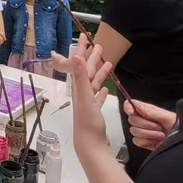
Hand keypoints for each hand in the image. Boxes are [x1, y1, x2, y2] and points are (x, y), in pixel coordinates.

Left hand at [66, 34, 111, 156]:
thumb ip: (80, 76)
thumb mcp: (85, 96)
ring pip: (93, 84)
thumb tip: (74, 56)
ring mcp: (88, 104)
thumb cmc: (88, 122)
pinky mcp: (95, 114)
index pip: (80, 64)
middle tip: (98, 45)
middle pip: (87, 72)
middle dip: (92, 58)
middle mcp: (81, 95)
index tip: (84, 37)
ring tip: (108, 63)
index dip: (82, 50)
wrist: (90, 145)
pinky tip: (104, 90)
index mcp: (78, 89)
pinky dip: (101, 92)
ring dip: (100, 73)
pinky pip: (97, 99)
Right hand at [124, 100, 175, 150]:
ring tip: (160, 134)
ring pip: (134, 131)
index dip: (128, 107)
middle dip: (146, 124)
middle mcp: (143, 120)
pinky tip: (155, 140)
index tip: (132, 111)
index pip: (130, 105)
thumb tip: (136, 105)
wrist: (182, 142)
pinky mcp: (143, 142)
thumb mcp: (167, 117)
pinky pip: (136, 141)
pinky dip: (147, 141)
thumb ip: (151, 111)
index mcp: (147, 111)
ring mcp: (142, 131)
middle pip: (131, 119)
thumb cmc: (179, 127)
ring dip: (149, 133)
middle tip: (158, 126)